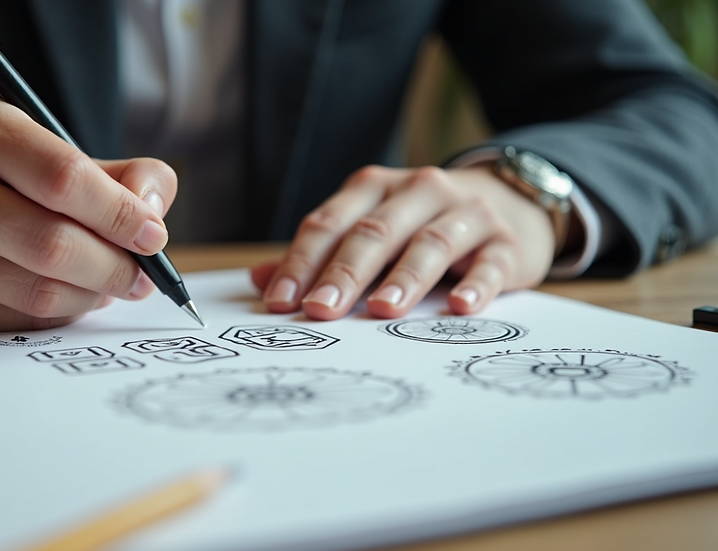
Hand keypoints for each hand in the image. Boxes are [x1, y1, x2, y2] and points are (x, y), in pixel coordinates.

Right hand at [0, 96, 176, 330]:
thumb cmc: (6, 180)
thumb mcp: (60, 152)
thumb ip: (124, 175)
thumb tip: (150, 213)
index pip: (63, 177)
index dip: (120, 213)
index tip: (152, 235)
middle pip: (52, 244)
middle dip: (113, 267)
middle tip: (141, 277)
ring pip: (40, 292)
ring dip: (91, 295)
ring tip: (108, 283)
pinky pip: (19, 321)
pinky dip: (60, 314)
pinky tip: (68, 295)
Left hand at [251, 164, 555, 319]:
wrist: (506, 201)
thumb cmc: (419, 225)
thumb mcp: (368, 231)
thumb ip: (318, 256)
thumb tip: (259, 281)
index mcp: (373, 189)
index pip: (329, 223)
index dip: (302, 262)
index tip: (280, 301)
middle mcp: (418, 192)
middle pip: (374, 231)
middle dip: (345, 272)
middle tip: (322, 310)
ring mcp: (465, 213)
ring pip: (430, 242)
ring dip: (405, 277)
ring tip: (384, 309)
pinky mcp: (506, 241)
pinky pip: (490, 262)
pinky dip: (476, 284)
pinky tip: (459, 307)